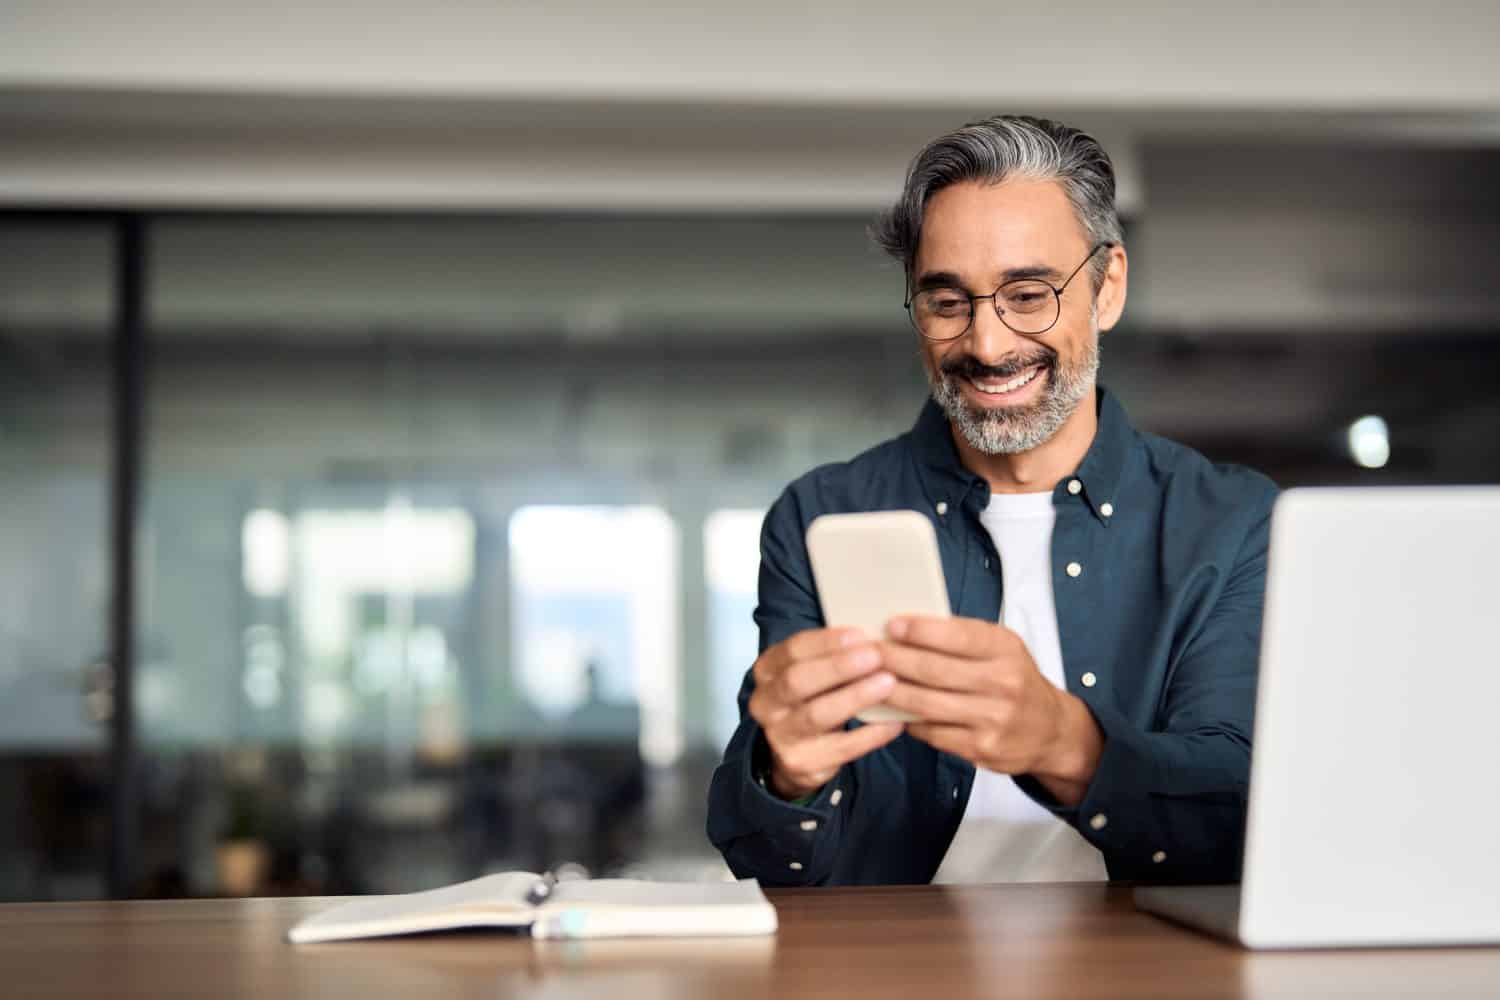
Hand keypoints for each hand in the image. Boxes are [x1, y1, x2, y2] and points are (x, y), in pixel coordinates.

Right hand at [748, 628, 904, 799]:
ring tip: (888, 683)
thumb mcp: (811, 672)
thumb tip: (874, 637)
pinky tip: (894, 722)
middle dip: (838, 667)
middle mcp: (766, 703)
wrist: (793, 753)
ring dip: (855, 696)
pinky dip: (870, 734)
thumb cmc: (812, 699)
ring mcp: (780, 736)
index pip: (791, 650)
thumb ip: (831, 656)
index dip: (825, 642)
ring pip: (817, 715)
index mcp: (767, 671)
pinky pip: (841, 748)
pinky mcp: (801, 763)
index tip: (859, 634)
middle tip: (875, 656)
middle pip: (798, 681)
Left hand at [877, 616, 1102, 805]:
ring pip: (927, 704)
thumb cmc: (1015, 679)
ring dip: (891, 691)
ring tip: (864, 679)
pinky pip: (932, 732)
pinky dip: (907, 720)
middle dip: (894, 659)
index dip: (920, 630)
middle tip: (865, 652)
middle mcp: (1002, 684)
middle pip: (935, 670)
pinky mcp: (980, 748)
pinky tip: (889, 709)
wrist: (1051, 730)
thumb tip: (908, 627)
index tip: (890, 624)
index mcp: (1005, 650)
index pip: (957, 636)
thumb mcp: (1002, 648)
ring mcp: (992, 719)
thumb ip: (963, 637)